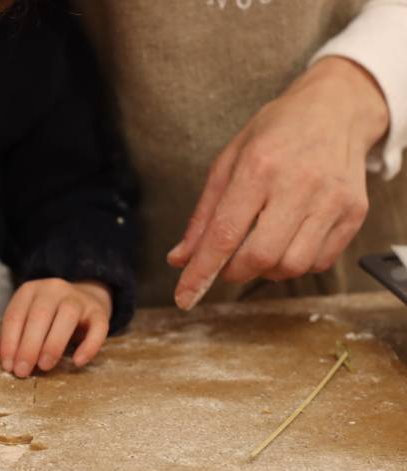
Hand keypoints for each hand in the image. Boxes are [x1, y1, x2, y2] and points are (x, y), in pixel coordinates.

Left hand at [0, 279, 111, 377]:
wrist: (84, 299)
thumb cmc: (48, 317)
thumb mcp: (25, 321)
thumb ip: (8, 338)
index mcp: (30, 291)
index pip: (15, 315)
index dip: (9, 342)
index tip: (7, 366)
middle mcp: (53, 289)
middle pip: (39, 316)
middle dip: (28, 346)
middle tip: (23, 371)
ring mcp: (78, 298)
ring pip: (67, 317)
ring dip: (53, 344)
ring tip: (45, 366)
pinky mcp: (98, 312)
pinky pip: (97, 327)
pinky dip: (89, 345)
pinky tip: (78, 361)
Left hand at [168, 56, 389, 309]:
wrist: (335, 109)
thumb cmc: (275, 134)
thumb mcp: (228, 163)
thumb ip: (203, 216)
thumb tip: (180, 260)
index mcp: (259, 167)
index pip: (224, 234)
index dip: (201, 272)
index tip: (185, 296)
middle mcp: (299, 184)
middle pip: (260, 257)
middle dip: (234, 271)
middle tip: (228, 261)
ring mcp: (332, 200)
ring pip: (291, 266)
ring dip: (266, 270)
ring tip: (261, 245)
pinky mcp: (354, 213)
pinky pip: (319, 262)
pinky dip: (295, 263)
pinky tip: (288, 240)